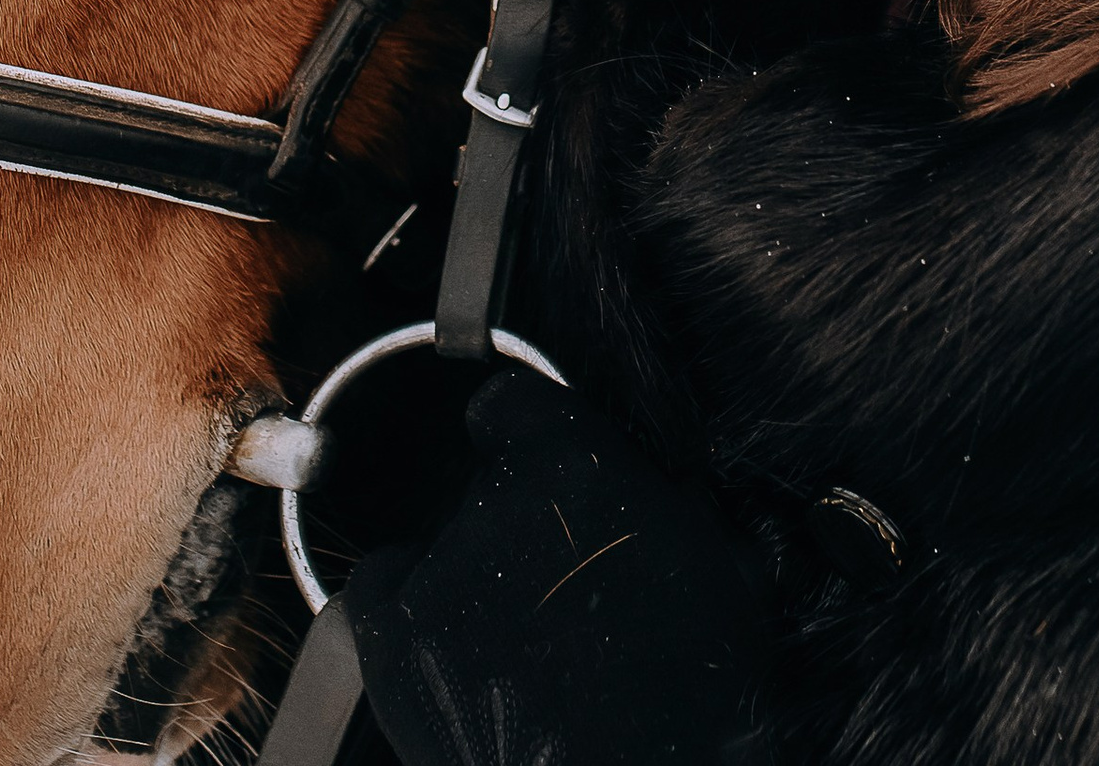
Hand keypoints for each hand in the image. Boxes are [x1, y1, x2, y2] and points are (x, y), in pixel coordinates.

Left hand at [346, 368, 766, 765]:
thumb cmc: (690, 694)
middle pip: (484, 485)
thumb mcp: (716, 566)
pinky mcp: (396, 641)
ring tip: (521, 646)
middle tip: (557, 589)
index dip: (526, 435)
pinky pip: (381, 588)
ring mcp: (439, 572)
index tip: (539, 465)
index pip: (512, 403)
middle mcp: (496, 501)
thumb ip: (664, 507)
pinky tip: (448, 646)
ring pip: (441, 544)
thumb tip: (654, 493)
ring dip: (474, 579)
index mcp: (576, 462)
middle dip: (517, 525)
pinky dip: (407, 607)